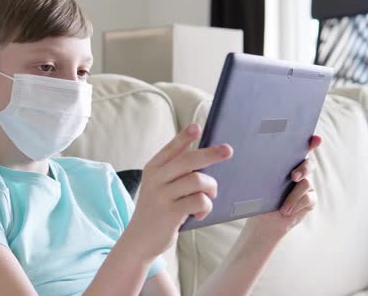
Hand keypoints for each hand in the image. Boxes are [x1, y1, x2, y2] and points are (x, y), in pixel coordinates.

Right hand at [125, 123, 232, 259]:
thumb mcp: (159, 187)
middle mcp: (155, 178)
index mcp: (153, 168)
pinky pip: (199, 200)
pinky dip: (206, 206)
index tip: (197, 127)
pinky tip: (200, 213)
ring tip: (210, 196)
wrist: (139, 239)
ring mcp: (162, 195)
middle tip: (228, 150)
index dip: (184, 137)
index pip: (171, 148)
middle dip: (211, 154)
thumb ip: (176, 173)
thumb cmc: (157, 210)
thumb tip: (206, 160)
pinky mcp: (170, 212)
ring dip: (211, 188)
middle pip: (189, 160)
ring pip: (198, 180)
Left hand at [245, 135, 322, 237]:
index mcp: (285, 163)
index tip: (316, 138)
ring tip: (282, 208)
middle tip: (293, 176)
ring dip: (293, 196)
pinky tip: (286, 211)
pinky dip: (295, 205)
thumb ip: (258, 171)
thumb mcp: (256, 184)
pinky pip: (308, 199)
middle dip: (303, 168)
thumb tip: (245, 157)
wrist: (264, 220)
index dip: (310, 142)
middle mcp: (299, 171)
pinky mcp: (310, 199)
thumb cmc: (257, 199)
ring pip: (306, 183)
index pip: (299, 149)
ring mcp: (307, 185)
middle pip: (308, 164)